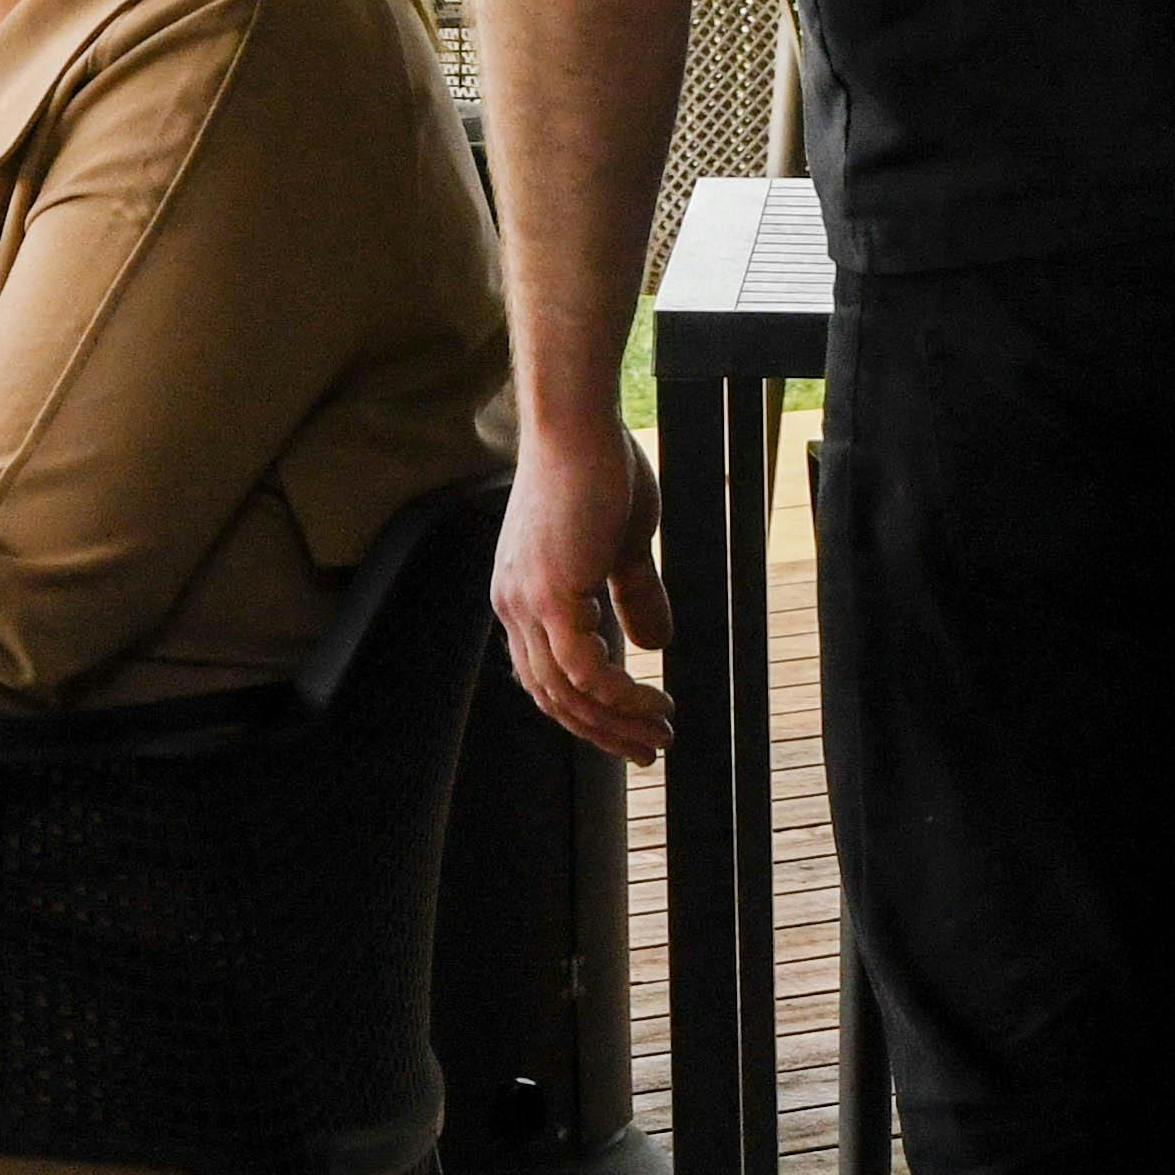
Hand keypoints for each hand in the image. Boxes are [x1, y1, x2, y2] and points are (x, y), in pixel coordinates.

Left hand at [500, 400, 670, 762]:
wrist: (579, 423)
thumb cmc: (600, 468)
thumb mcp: (622, 546)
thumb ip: (633, 595)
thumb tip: (657, 645)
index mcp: (522, 595)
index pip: (546, 675)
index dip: (586, 712)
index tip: (628, 731)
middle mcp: (513, 606)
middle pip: (551, 696)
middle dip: (602, 732)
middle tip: (648, 751)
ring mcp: (526, 603)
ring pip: (566, 693)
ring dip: (616, 722)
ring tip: (660, 733)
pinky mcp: (549, 595)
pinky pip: (583, 670)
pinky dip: (619, 696)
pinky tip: (652, 701)